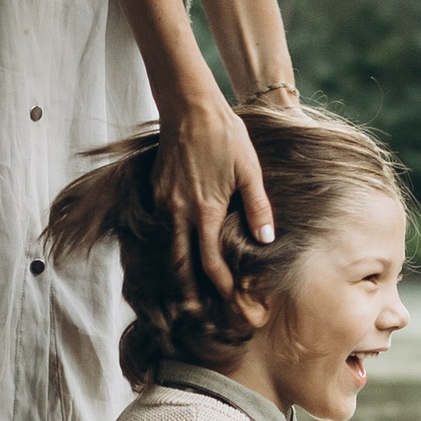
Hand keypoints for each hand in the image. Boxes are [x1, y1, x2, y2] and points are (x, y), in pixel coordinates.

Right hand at [155, 91, 271, 303]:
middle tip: (198, 314)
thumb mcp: (249, 169)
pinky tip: (177, 252)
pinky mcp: (156, 191)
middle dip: (189, 292)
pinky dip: (169, 245)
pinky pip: (161, 227)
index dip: (221, 285)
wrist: (189, 105)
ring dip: (177, 271)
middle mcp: (179, 210)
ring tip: (186, 292)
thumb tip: (265, 240)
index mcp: (206, 209)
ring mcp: (163, 201)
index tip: (231, 301)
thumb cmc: (224, 134)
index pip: (210, 261)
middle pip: (180, 264)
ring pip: (167, 247)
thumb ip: (257, 206)